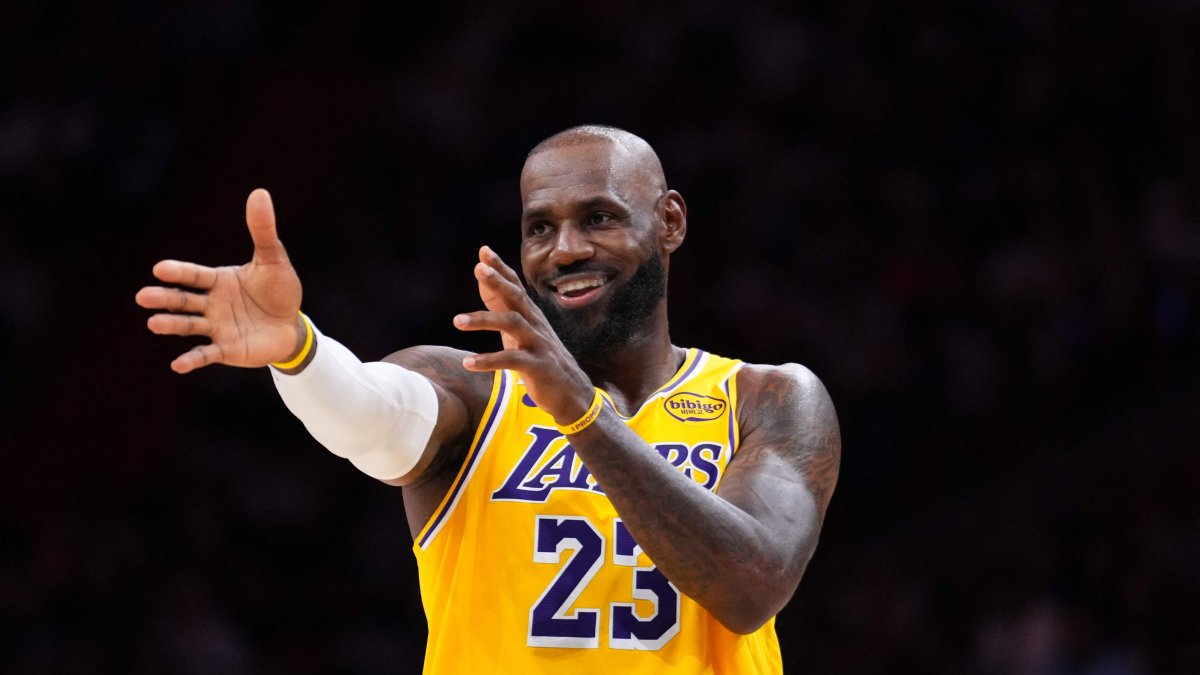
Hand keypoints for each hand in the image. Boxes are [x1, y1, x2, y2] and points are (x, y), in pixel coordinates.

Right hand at [135, 189, 303, 373]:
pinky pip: (206, 354)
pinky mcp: (226, 349)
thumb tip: (259, 192)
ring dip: (172, 325)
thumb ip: (262, 230)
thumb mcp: (274, 259)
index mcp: (218, 280)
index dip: (179, 272)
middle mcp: (212, 304)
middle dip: (164, 298)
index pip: (194, 275)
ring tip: (153, 323)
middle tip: (143, 297)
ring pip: (189, 325)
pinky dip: (192, 359)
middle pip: (184, 300)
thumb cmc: (279, 290)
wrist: (292, 326)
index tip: (159, 268)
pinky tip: (177, 364)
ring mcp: (217, 327)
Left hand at [453, 246, 592, 423]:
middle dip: (498, 282)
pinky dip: (489, 360)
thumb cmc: (541, 357)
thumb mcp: (521, 330)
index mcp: (530, 315)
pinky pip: (511, 360)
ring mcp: (537, 344)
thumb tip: (483, 280)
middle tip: (479, 268)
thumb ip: (501, 306)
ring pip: (512, 324)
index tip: (484, 250)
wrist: (571, 392)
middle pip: (516, 297)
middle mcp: (535, 324)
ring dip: (483, 320)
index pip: (515, 286)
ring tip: (457, 321)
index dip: (501, 268)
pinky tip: (468, 362)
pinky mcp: (536, 366)